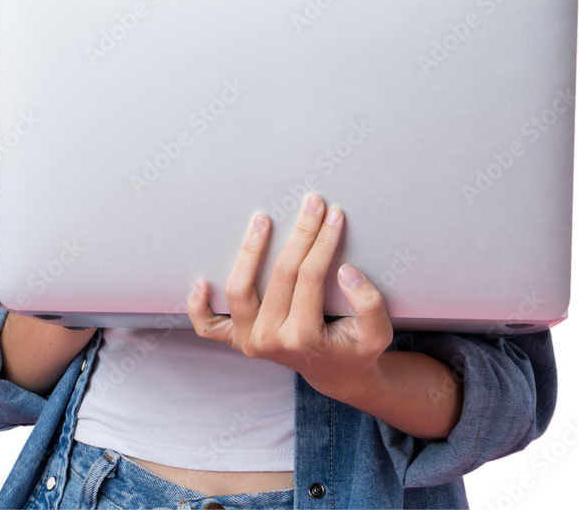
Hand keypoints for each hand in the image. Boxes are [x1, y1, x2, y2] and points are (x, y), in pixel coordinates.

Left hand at [186, 193, 393, 389]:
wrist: (335, 374)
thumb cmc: (356, 349)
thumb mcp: (378, 334)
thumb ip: (369, 304)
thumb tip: (345, 271)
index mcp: (305, 338)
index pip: (312, 277)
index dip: (324, 242)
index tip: (334, 214)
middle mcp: (270, 341)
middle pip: (280, 275)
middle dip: (300, 234)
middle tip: (312, 204)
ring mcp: (248, 342)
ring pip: (238, 291)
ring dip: (250, 252)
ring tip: (262, 219)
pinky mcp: (236, 340)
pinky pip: (208, 326)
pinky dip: (200, 305)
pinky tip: (201, 279)